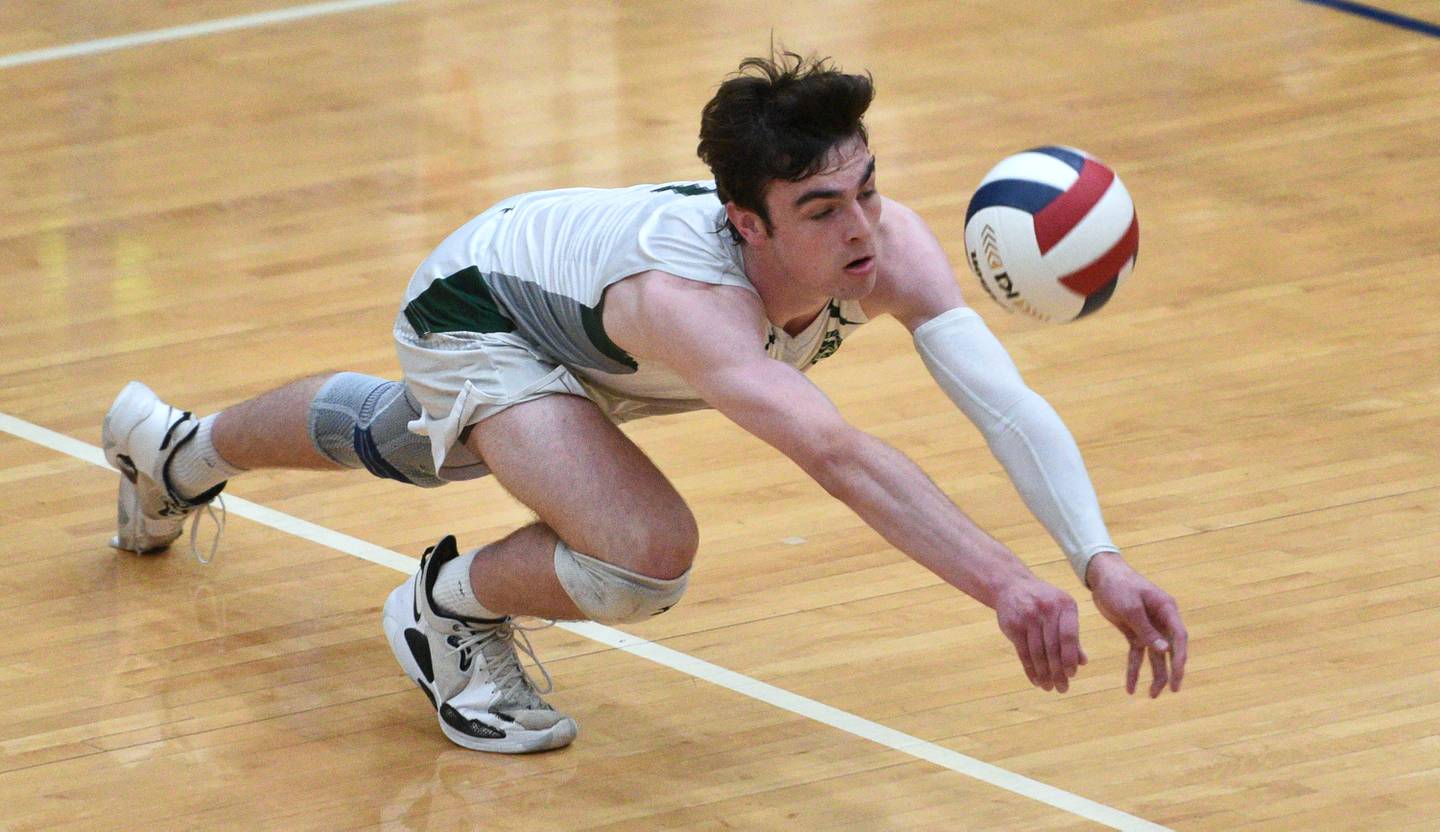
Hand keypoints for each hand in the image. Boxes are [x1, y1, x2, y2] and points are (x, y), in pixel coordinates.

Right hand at [993, 576, 1085, 692]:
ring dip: (1044, 673)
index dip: (1070, 657)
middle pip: (1053, 647)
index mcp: (1065, 605)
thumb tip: (1083, 662)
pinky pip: (1023, 652)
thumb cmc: (1044, 601)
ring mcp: (1028, 617)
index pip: (1069, 636)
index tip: (1072, 674)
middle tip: (1062, 688)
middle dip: (1058, 671)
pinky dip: (1030, 669)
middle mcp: (1046, 609)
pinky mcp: (1013, 625)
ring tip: (1048, 687)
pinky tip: (1036, 680)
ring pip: (1038, 652)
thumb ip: (1072, 636)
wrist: (1012, 585)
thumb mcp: (1061, 611)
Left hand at [1086, 553, 1187, 696]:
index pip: (1179, 638)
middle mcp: (1161, 620)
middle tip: (1171, 691)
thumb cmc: (1119, 585)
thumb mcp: (1130, 607)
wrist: (1101, 576)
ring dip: (1154, 675)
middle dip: (1171, 671)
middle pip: (1170, 650)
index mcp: (1167, 610)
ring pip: (1155, 656)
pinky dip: (1134, 670)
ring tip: (1152, 695)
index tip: (1178, 676)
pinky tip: (1131, 687)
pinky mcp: (1134, 632)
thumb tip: (1164, 651)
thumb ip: (1147, 629)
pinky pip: (1137, 654)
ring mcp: (1148, 628)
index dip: (1180, 658)